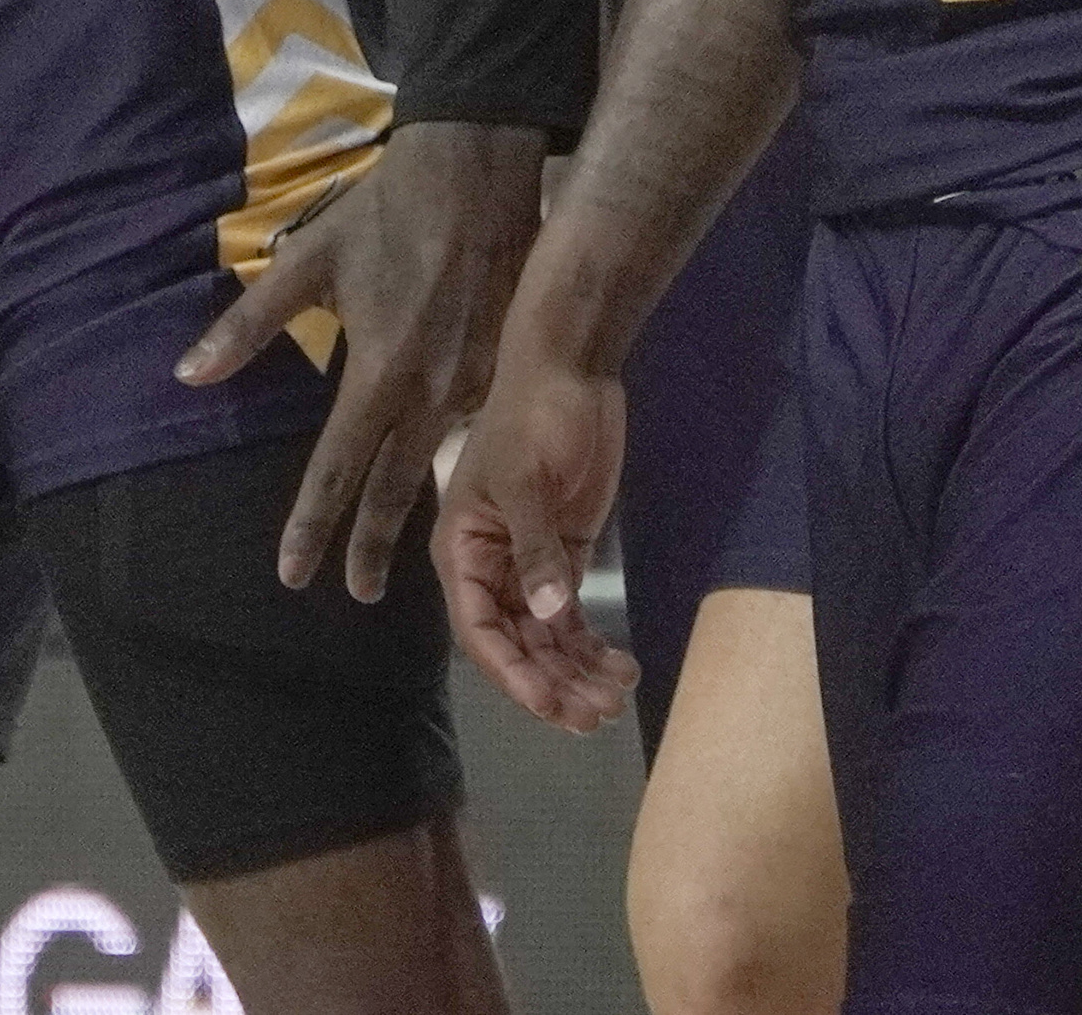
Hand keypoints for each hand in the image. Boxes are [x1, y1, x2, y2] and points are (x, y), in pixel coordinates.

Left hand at [179, 120, 549, 597]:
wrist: (479, 160)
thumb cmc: (387, 209)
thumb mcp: (308, 259)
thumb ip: (248, 326)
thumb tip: (187, 376)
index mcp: (378, 369)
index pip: (336, 470)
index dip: (312, 527)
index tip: (293, 576)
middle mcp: (433, 389)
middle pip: (395, 487)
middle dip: (371, 546)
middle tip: (355, 595)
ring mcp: (479, 378)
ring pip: (442, 458)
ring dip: (416, 504)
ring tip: (399, 545)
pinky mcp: (509, 358)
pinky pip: (477, 423)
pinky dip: (457, 454)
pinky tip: (450, 469)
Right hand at [433, 327, 639, 730]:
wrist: (572, 365)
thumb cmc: (535, 414)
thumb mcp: (528, 478)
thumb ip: (537, 547)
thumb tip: (550, 613)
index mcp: (461, 551)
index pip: (482, 630)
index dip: (514, 673)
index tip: (551, 703)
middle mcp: (489, 567)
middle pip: (518, 643)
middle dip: (554, 682)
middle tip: (596, 716)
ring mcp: (529, 562)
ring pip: (547, 636)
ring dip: (576, 671)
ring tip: (615, 699)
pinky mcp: (564, 551)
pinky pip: (571, 613)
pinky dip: (591, 642)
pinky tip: (619, 665)